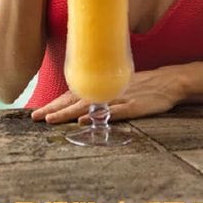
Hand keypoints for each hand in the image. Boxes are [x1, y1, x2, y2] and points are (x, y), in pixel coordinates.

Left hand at [30, 69, 184, 122]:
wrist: (167, 82)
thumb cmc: (140, 86)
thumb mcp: (116, 86)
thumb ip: (100, 94)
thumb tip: (79, 106)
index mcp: (99, 86)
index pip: (70, 96)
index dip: (53, 104)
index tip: (36, 112)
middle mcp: (103, 90)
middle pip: (73, 101)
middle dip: (53, 110)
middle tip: (35, 117)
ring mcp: (117, 97)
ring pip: (87, 106)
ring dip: (68, 113)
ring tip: (51, 120)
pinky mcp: (132, 105)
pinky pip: (113, 111)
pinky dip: (98, 116)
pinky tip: (85, 121)